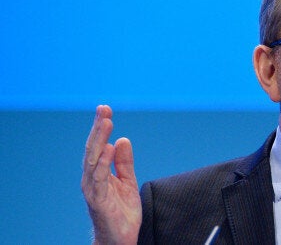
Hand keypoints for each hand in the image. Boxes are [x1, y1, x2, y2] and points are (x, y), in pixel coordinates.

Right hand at [81, 105, 140, 243]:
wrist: (120, 239)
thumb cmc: (122, 212)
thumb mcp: (128, 182)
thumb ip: (124, 163)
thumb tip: (123, 140)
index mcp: (98, 173)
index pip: (98, 145)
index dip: (100, 128)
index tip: (105, 109)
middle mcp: (92, 178)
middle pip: (93, 148)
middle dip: (98, 128)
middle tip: (104, 109)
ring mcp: (93, 189)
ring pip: (93, 160)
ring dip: (99, 140)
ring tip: (106, 123)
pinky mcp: (98, 200)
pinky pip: (99, 178)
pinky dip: (102, 162)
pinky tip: (108, 148)